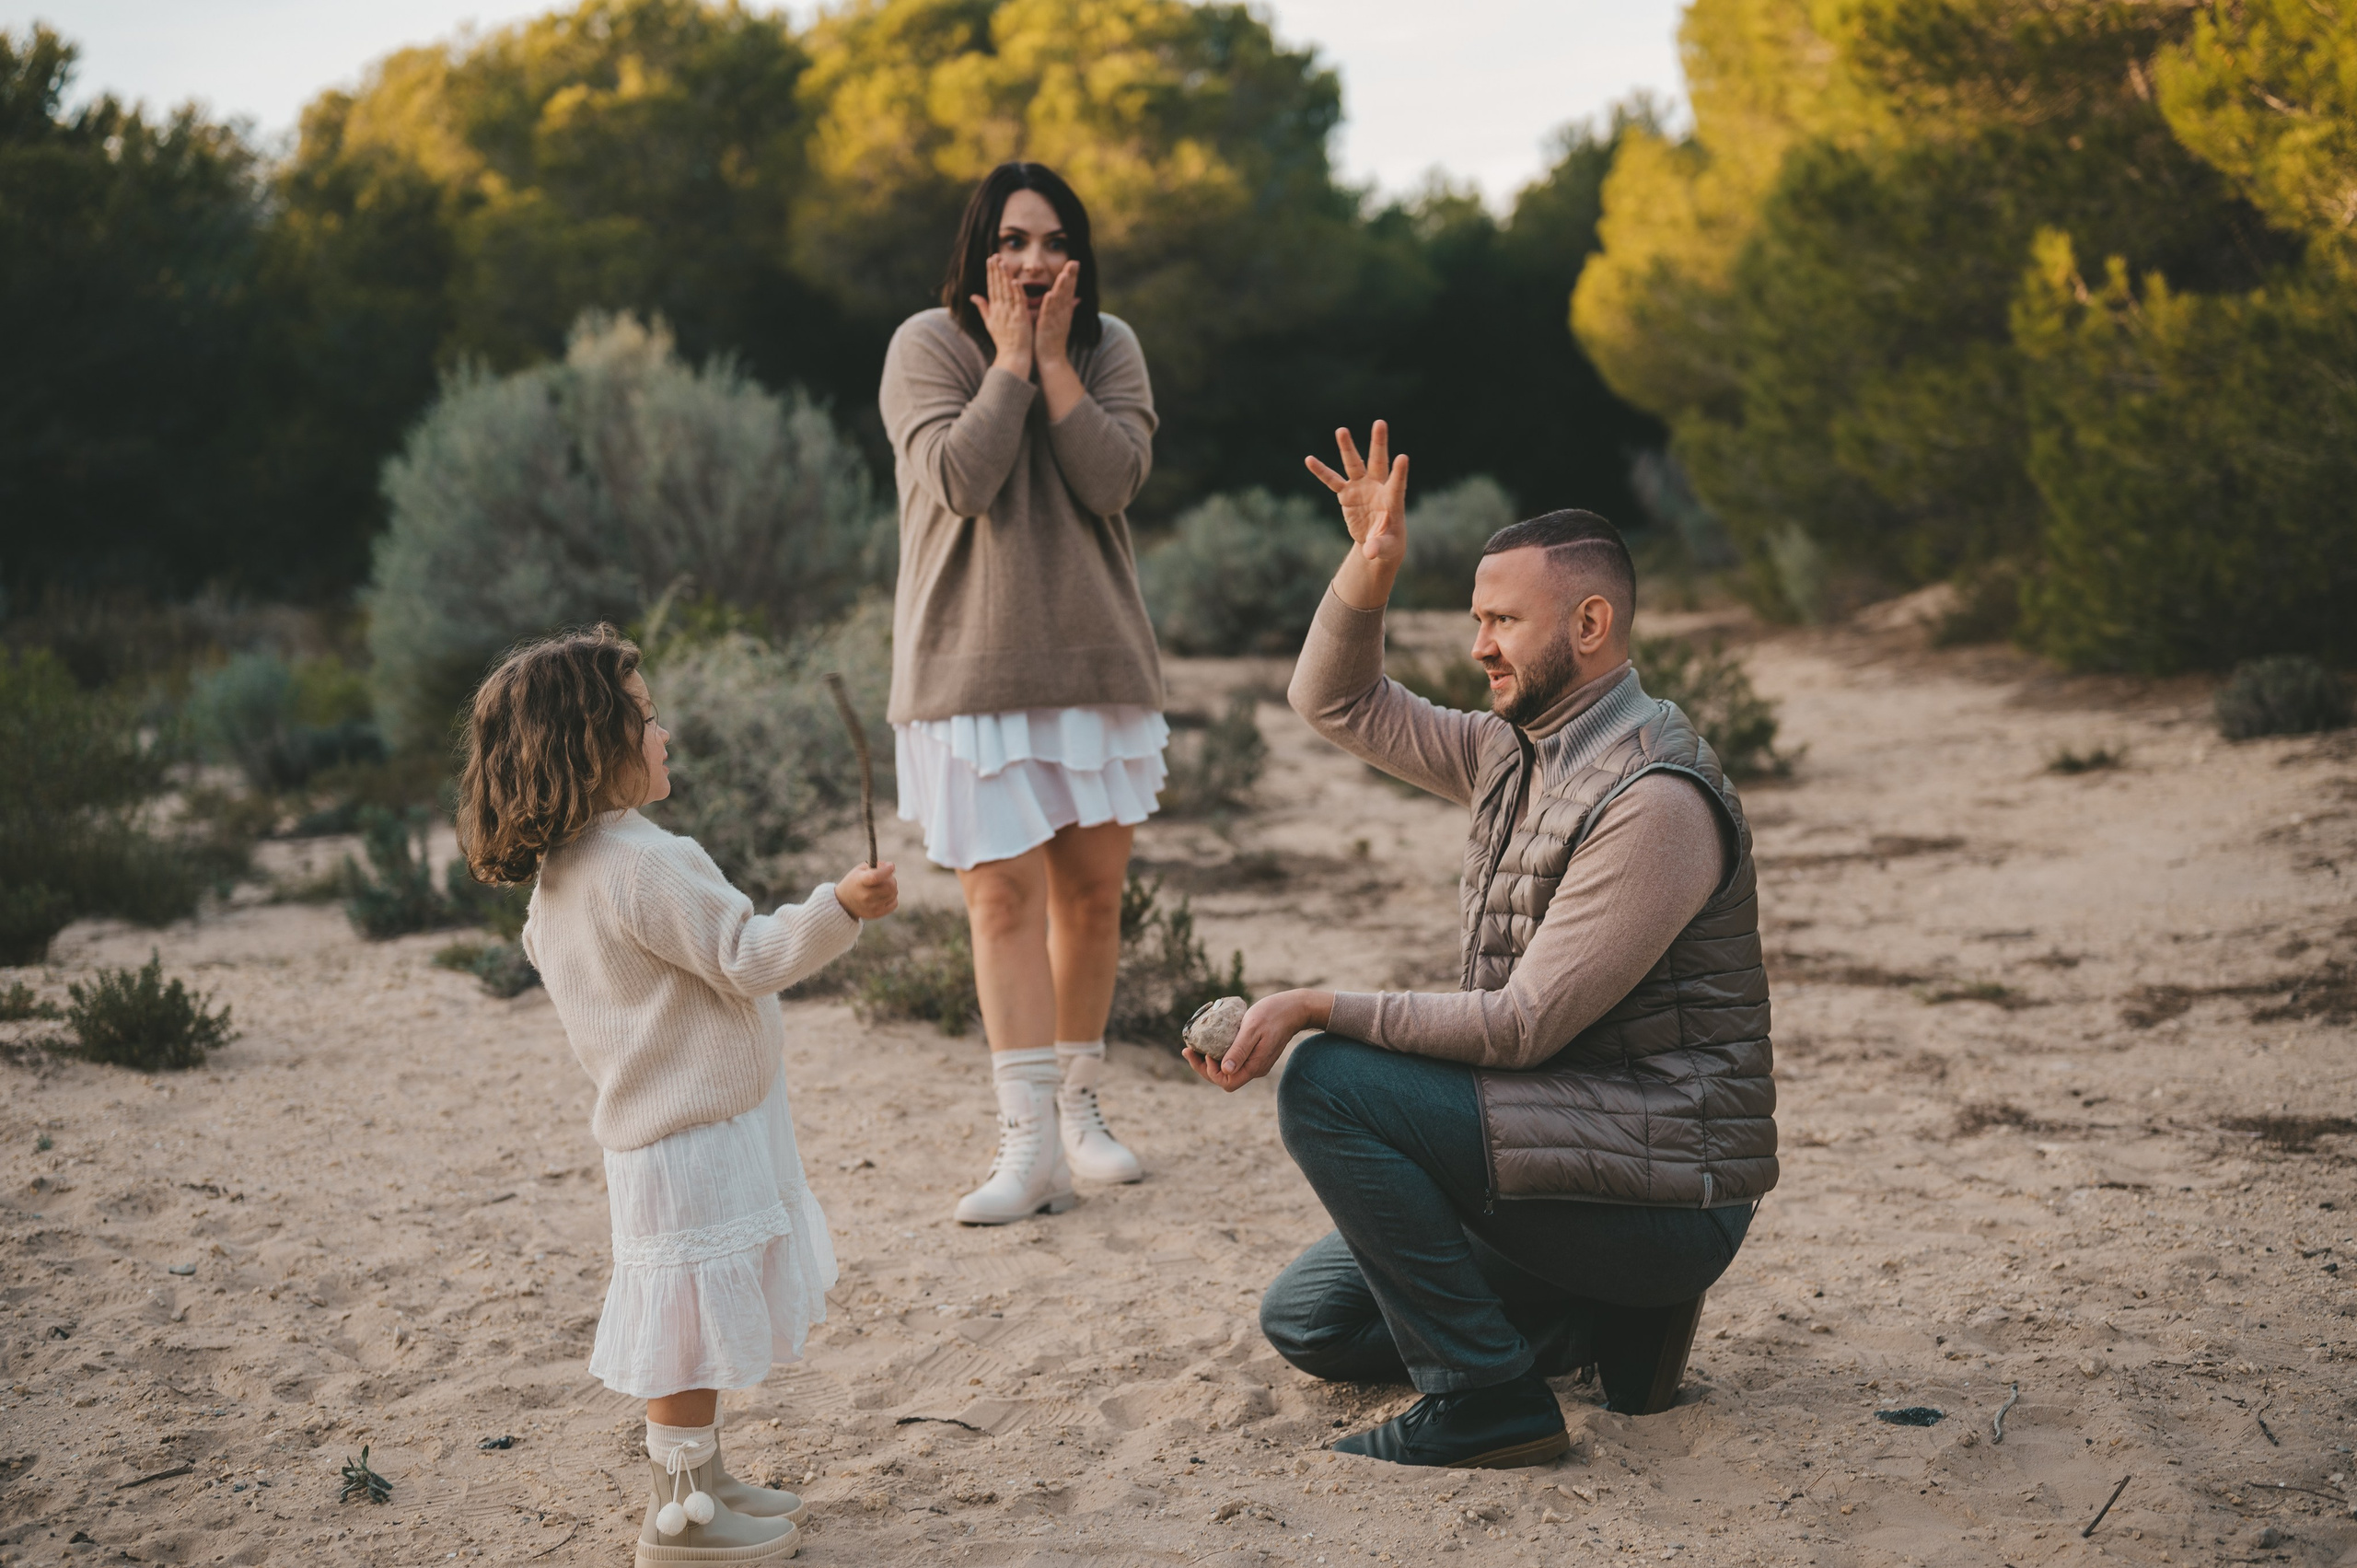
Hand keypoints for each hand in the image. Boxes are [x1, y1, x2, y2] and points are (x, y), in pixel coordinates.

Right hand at [836, 862, 898, 920]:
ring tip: (882, 887)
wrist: (844, 903)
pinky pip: (894, 903)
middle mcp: (866, 896)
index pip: (875, 877)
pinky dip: (891, 898)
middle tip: (887, 877)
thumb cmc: (855, 882)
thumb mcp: (860, 870)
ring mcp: (872, 906)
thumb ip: (875, 865)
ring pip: (894, 893)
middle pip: (890, 886)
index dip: (886, 870)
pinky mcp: (877, 913)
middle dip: (891, 879)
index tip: (891, 866)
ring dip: (891, 888)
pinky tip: (882, 896)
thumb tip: (890, 867)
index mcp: (860, 882)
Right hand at [971, 255, 1033, 378]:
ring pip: (1006, 291)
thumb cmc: (1004, 341)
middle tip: (994, 255)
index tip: (990, 259)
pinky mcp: (1020, 318)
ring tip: (1002, 262)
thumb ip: (983, 308)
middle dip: (995, 270)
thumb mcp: (990, 323)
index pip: (992, 287)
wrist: (1012, 357)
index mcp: (995, 309)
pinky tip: (1014, 280)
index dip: (991, 273)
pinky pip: (1018, 302)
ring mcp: (1010, 314)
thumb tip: (973, 296)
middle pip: (997, 286)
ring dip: (1004, 276)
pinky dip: (1016, 292)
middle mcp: (1000, 310)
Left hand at [1032, 261, 1078, 368]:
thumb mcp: (1063, 322)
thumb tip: (1077, 299)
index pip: (1069, 291)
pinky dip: (1049, 305)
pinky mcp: (1047, 327)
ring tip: (1064, 274)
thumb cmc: (1054, 341)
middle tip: (1074, 262)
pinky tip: (1049, 295)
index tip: (1074, 263)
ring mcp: (1055, 320)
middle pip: (1068, 292)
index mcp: (1064, 311)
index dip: (1072, 277)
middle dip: (1071, 277)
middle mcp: (1062, 314)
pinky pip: (1048, 314)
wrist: (1052, 360)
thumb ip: (1069, 309)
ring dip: (1062, 288)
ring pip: (1059, 301)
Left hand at [1184, 988, 1330, 1091]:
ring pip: (1227, 1070)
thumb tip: (1224, 1070)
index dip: (1210, 1072)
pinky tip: (1210, 1043)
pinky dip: (1219, 1054)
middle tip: (1187, 1050)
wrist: (1294, 1008)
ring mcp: (1255, 1062)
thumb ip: (1240, 1050)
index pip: (1227, 1082)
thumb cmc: (1273, 1014)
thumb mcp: (1253, 1029)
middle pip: (1224, 1078)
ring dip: (1209, 1061)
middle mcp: (1255, 1069)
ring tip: (1194, 1047)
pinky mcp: (1255, 1054)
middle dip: (1203, 1067)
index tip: (1204, 1052)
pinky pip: (1233, 1060)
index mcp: (1255, 1067)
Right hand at [1305, 421, 1408, 570]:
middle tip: (1380, 423)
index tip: (1403, 457)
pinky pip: (1332, 480)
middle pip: (1379, 462)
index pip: (1397, 484)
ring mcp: (1362, 488)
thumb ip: (1378, 547)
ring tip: (1341, 429)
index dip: (1400, 472)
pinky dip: (1321, 471)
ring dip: (1347, 448)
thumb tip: (1369, 553)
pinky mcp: (1347, 494)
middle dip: (1379, 443)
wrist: (1377, 543)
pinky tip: (1309, 460)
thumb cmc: (1387, 544)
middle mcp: (1378, 488)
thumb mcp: (1385, 549)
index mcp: (1392, 501)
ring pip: (1354, 464)